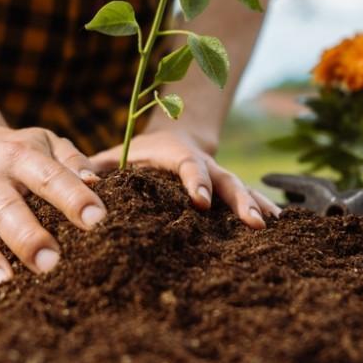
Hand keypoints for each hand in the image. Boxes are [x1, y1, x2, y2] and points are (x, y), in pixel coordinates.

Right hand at [0, 124, 105, 287]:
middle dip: (27, 237)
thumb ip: (72, 160)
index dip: (73, 197)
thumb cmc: (20, 154)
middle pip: (5, 208)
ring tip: (2, 284)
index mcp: (19, 156)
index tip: (97, 220)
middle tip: (50, 263)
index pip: (49, 176)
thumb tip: (95, 182)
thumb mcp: (47, 144)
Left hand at [90, 129, 280, 228]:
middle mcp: (203, 163)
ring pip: (241, 188)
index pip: (187, 165)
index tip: (199, 201)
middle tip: (253, 221)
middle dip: (239, 199)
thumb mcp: (116, 155)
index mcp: (174, 153)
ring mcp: (219, 176)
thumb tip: (81, 184)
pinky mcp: (227, 190)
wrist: (171, 136)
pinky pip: (247, 197)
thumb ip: (96, 168)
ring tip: (271, 225)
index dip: (195, 181)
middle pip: (225, 179)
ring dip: (256, 204)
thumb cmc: (135, 153)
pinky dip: (263, 207)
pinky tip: (282, 227)